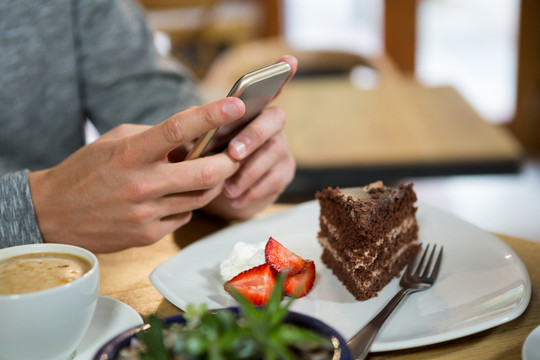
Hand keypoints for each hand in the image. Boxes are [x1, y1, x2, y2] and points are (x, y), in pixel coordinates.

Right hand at [28, 98, 244, 251]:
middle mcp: (141, 185)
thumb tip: (197, 138)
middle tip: (234, 155)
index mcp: (131, 153)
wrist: (52, 214)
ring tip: (206, 173)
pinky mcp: (148, 235)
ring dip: (211, 184)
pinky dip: (188, 204)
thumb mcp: (116, 141)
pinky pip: (185, 216)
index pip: (178, 129)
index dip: (211, 115)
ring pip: (201, 198)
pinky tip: (175, 196)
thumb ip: (156, 137)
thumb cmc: (87, 171)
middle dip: (229, 163)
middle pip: (206, 174)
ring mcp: (146, 214)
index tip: (235, 105)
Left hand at [203, 56, 297, 218]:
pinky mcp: (283, 172)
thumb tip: (190, 129)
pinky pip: (276, 179)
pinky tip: (235, 199)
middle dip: (254, 135)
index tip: (289, 61)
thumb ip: (196, 133)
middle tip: (232, 153)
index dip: (280, 75)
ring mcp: (280, 148)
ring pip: (276, 151)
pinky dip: (253, 190)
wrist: (213, 195)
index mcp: (248, 112)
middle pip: (275, 118)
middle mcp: (269, 125)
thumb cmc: (202, 162)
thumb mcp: (192, 146)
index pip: (267, 89)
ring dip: (250, 170)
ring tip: (227, 188)